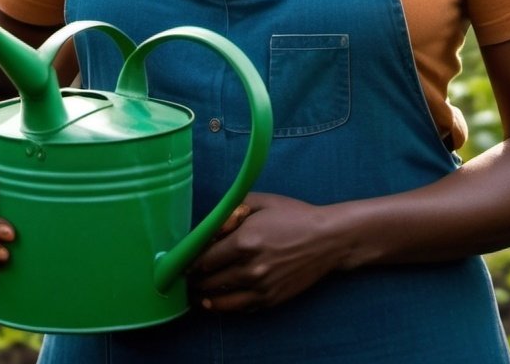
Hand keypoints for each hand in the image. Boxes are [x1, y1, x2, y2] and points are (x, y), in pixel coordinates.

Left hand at [191, 193, 340, 312]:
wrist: (327, 240)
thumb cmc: (293, 216)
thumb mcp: (261, 201)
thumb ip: (230, 210)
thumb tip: (209, 226)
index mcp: (244, 241)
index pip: (204, 258)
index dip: (190, 261)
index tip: (182, 261)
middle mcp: (250, 268)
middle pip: (208, 281)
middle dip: (194, 279)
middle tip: (186, 276)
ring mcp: (260, 287)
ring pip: (220, 300)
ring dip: (204, 297)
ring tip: (196, 293)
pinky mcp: (270, 300)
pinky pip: (239, 308)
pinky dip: (224, 306)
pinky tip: (216, 301)